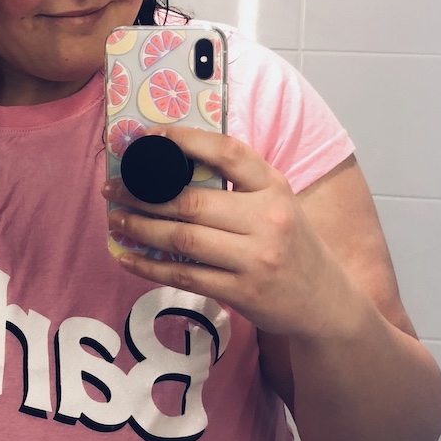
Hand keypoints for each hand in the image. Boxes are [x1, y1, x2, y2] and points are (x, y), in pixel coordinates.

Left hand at [103, 126, 351, 338]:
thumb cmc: (292, 247)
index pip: (227, 152)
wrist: (327, 303)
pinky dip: (150, 266)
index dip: (184, 141)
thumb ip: (237, 186)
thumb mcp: (277, 204)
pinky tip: (128, 257)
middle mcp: (268, 218)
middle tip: (113, 189)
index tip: (148, 137)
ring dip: (141, 228)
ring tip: (116, 220)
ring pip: (183, 239)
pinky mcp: (242, 292)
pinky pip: (185, 276)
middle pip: (192, 202)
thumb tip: (171, 168)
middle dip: (143, 194)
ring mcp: (256, 258)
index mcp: (274, 186)